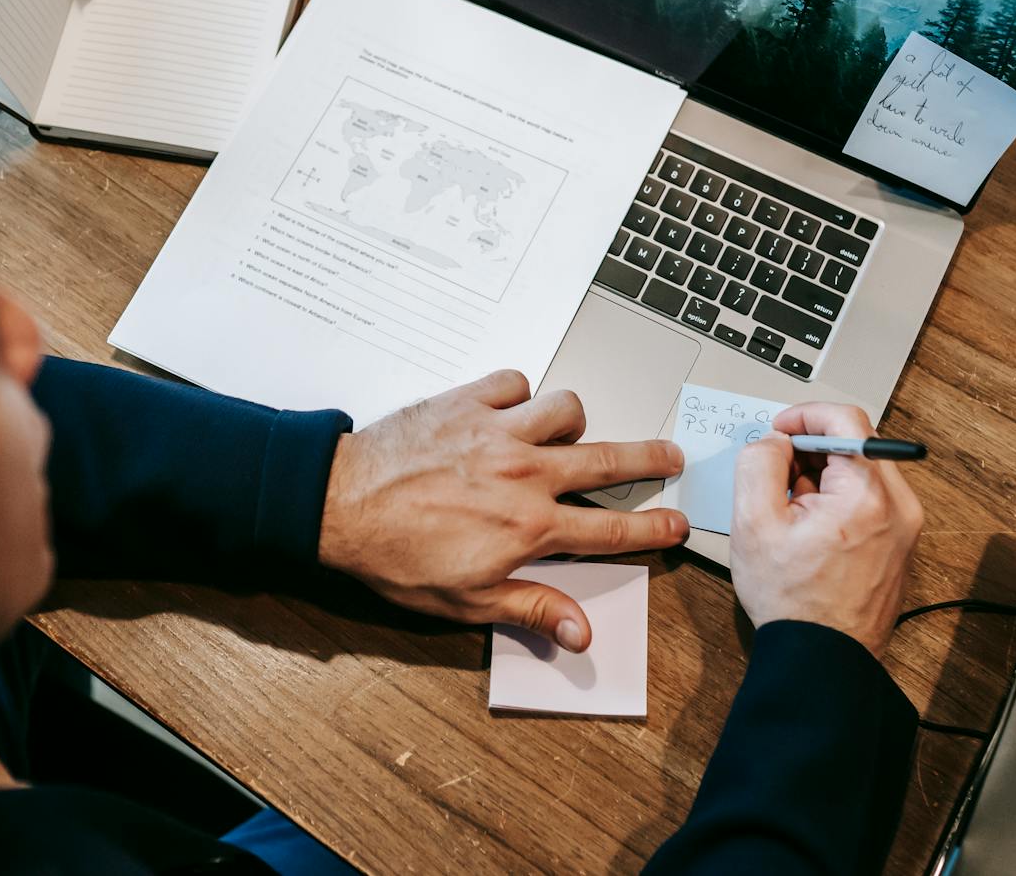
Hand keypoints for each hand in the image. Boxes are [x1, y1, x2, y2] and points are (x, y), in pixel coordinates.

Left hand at [318, 370, 688, 651]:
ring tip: (565, 434)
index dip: (652, 529)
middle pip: (609, 459)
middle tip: (671, 455)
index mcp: (530, 526)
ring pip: (566, 408)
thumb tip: (580, 633)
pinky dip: (517, 393)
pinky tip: (508, 409)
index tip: (676, 524)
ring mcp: (498, 430)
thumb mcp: (466, 601)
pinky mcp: (467, 400)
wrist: (339, 504)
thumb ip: (531, 607)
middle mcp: (525, 472)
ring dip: (571, 422)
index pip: (612, 529)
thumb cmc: (395, 556)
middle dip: (651, 458)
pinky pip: (514, 381)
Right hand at [729, 402, 923, 659]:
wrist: (822, 657)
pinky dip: (838, 498)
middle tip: (776, 475)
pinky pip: (869, 498)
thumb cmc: (793, 601)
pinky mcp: (900, 542)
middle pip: (856, 443)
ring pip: (861, 470)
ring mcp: (905, 527)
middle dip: (811, 449)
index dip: (804, 415)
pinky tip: (811, 527)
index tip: (779, 431)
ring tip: (792, 510)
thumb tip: (773, 441)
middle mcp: (899, 507)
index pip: (845, 419)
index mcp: (868, 495)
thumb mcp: (753, 523)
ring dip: (823, 474)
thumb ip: (758, 463)